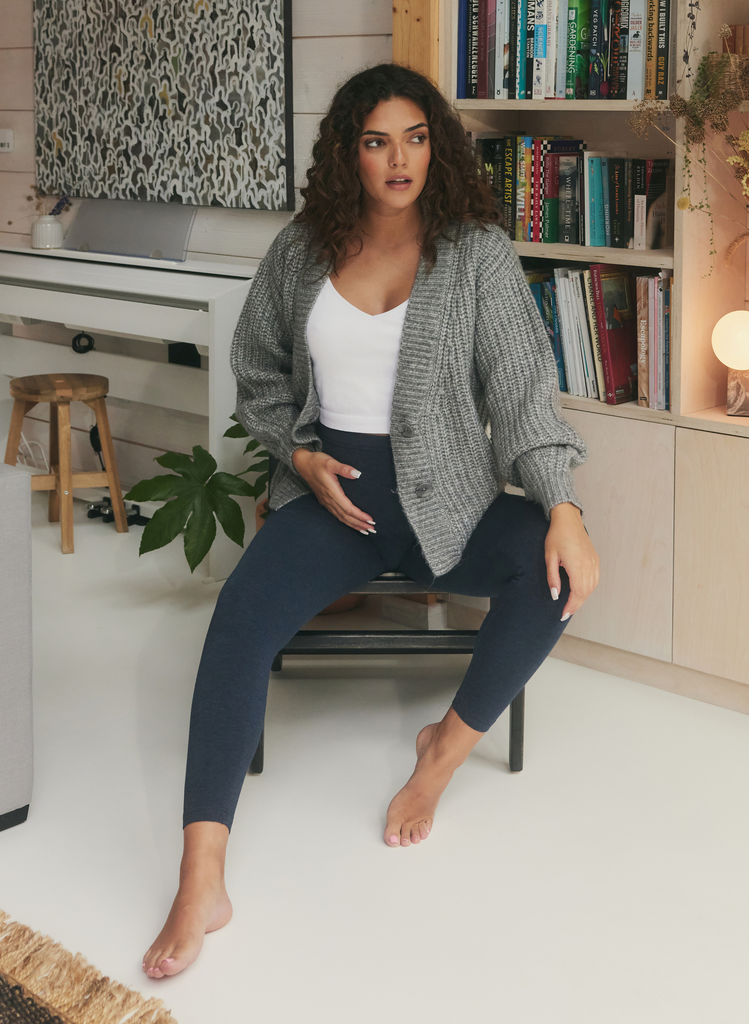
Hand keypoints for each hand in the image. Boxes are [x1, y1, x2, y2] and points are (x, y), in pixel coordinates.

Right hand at [292, 448, 375, 534]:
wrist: (302, 463)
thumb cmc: (317, 462)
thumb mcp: (330, 462)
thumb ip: (344, 468)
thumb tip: (357, 474)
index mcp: (331, 492)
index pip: (348, 508)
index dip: (359, 516)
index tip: (370, 520)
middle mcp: (328, 500)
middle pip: (345, 517)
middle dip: (359, 524)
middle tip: (372, 529)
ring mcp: (326, 501)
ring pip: (341, 518)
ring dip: (353, 525)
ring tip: (365, 530)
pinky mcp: (325, 501)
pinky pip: (336, 515)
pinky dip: (346, 521)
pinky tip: (352, 524)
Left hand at [545, 502, 599, 620]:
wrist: (568, 519)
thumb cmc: (557, 535)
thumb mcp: (550, 557)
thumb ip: (553, 578)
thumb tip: (555, 595)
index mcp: (577, 565)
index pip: (577, 592)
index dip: (571, 606)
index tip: (564, 614)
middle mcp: (589, 564)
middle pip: (586, 592)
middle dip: (576, 605)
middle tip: (566, 613)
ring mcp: (594, 562)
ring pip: (592, 587)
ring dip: (583, 598)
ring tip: (572, 605)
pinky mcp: (595, 559)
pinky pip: (595, 579)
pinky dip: (589, 589)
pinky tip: (581, 592)